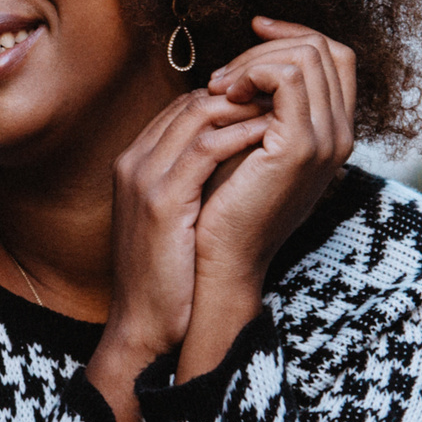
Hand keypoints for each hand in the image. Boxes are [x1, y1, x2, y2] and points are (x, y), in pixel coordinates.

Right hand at [99, 88, 268, 365]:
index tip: (273, 106)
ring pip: (199, 113)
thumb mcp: (177, 217)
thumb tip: (245, 155)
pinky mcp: (161, 201)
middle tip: (286, 102)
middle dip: (244, 95)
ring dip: (248, 108)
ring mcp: (143, 177)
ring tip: (286, 114)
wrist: (143, 326)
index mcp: (136, 162)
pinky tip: (273, 138)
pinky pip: (206, 149)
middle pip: (192, 101)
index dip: (232, 100)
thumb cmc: (170, 277)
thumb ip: (197, 181)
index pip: (186, 106)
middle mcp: (134, 161)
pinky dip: (242, 136)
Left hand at [177, 18, 355, 378]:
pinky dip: (252, 73)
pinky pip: (287, 78)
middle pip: (321, 49)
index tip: (254, 31)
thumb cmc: (224, 206)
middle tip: (222, 76)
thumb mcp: (249, 147)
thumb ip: (262, 109)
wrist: (219, 260)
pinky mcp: (300, 148)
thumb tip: (247, 65)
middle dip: (265, 48)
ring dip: (253, 60)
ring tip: (219, 87)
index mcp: (332, 132)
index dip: (295, 34)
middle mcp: (339, 135)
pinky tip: (223, 94)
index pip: (334, 56)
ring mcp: (325, 140)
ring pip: (305, 56)